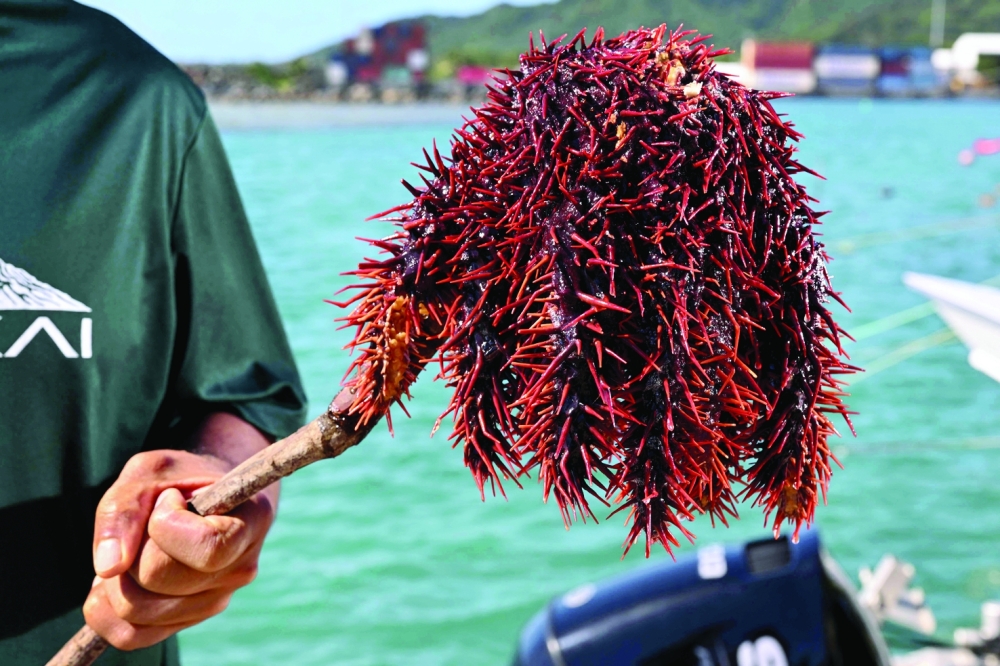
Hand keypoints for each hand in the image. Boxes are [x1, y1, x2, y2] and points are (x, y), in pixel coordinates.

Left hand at [84, 414, 276, 650]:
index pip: (207, 547)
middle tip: (145, 525)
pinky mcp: (190, 620)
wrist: (204, 497)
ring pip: (139, 612)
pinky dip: (106, 611)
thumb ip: (124, 508)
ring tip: (133, 551)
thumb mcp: (149, 472)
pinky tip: (117, 580)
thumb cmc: (179, 478)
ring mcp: (218, 599)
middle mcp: (241, 568)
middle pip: (160, 578)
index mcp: (251, 521)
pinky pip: (132, 635)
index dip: (167, 525)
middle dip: (132, 550)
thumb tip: (108, 568)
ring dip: (116, 580)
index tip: (169, 498)